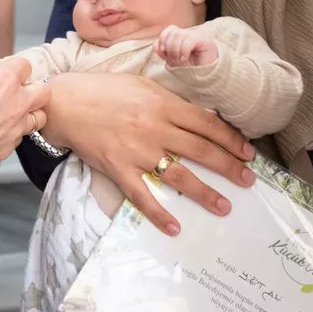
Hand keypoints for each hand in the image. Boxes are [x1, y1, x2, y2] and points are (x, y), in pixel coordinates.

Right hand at [0, 57, 48, 161]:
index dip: (15, 67)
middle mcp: (18, 101)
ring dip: (31, 113)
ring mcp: (18, 125)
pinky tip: (1, 130)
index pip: (25, 64)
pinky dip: (15, 132)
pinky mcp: (11, 145)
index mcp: (5, 77)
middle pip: (44, 91)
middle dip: (34, 89)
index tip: (5, 71)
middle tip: (17, 92)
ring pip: (40, 117)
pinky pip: (21, 136)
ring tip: (14, 113)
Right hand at [40, 73, 254, 235]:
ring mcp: (137, 151)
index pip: (206, 124)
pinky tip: (175, 227)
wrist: (64, 103)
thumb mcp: (140, 84)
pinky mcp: (118, 169)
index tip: (247, 153)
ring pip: (179, 175)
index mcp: (162, 105)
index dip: (231, 140)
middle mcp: (155, 128)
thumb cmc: (102, 90)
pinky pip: (143, 195)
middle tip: (248, 180)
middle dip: (229, 167)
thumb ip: (168, 100)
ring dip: (205, 193)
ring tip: (225, 207)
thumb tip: (195, 116)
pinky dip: (159, 214)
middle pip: (201, 150)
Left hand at [156, 25, 218, 66]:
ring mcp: (197, 36)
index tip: (163, 52)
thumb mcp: (175, 61)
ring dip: (175, 50)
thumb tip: (156, 45)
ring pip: (178, 35)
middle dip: (169, 48)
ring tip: (180, 60)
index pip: (168, 31)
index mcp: (182, 37)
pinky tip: (185, 58)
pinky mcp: (204, 40)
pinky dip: (183, 50)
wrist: (210, 74)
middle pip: (172, 33)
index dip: (162, 40)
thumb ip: (165, 53)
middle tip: (175, 60)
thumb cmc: (193, 67)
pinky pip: (189, 40)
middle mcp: (189, 34)